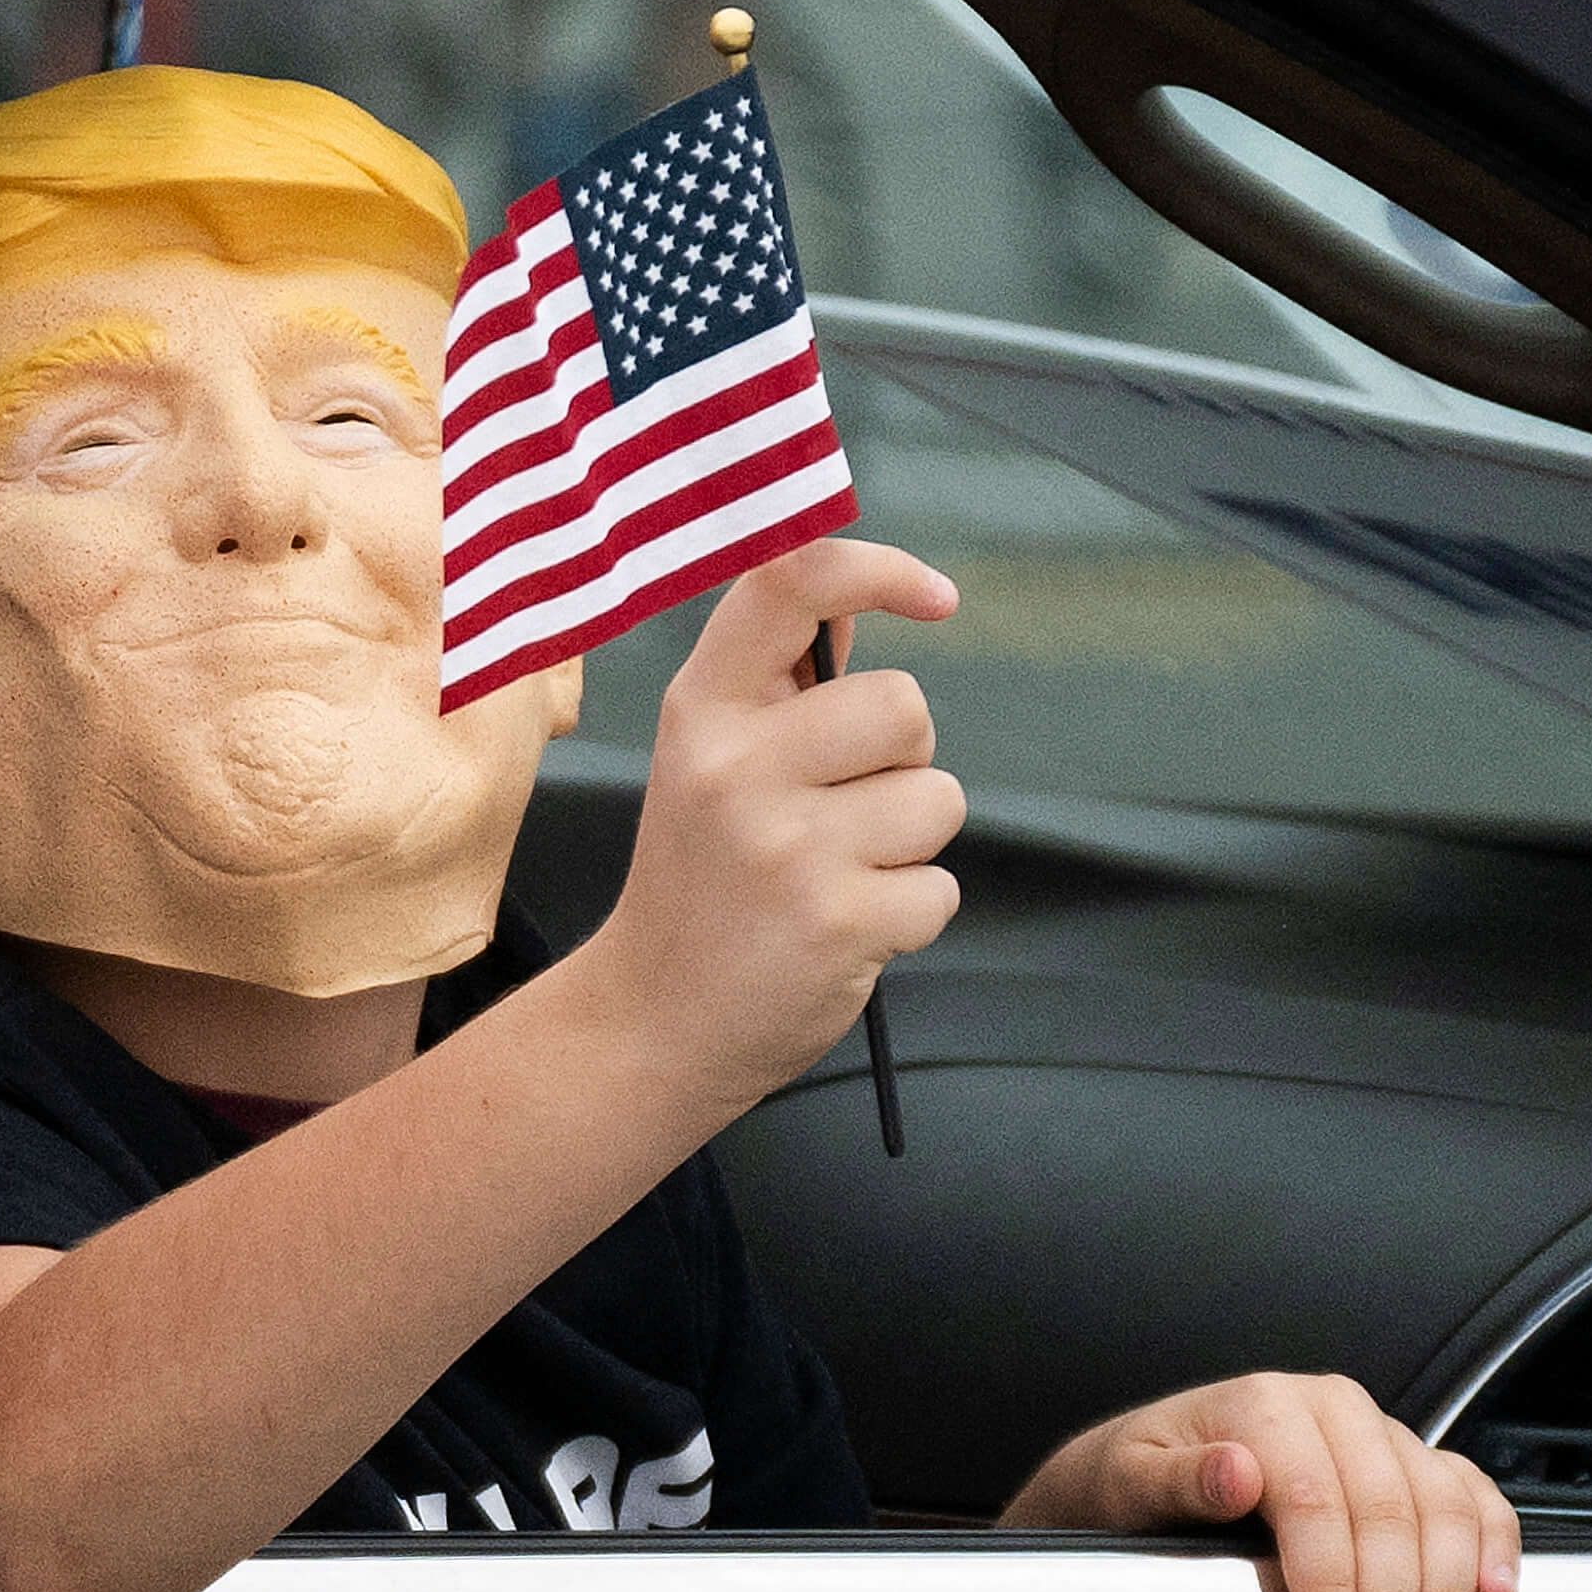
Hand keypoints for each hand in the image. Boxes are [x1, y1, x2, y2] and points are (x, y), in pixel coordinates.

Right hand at [566, 539, 960, 1107]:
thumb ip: (778, 683)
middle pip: (904, 704)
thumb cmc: (700, 880)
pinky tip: (845, 931)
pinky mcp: (837, 921)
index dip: (879, 568)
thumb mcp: (708, 762)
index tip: (935, 598)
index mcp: (703, 710)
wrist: (652, 1023)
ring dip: (908, 843)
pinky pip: (939, 887)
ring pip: (936, 798)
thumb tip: (860, 596)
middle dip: (902, 758)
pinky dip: (908, 914)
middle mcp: (736, 766)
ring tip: (836, 875)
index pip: (791, 582)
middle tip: (838, 811)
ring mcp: (786, 846)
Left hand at [1013, 1372, 1522, 1591]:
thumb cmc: (1130, 1483)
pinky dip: (1491, 1543)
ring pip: (1441, 1507)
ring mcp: (1379, 1435)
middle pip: (1390, 1510)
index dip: (1330, 1580)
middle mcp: (1334, 1410)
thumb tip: (1234, 1473)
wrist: (1140, 1475)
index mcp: (1268, 1405)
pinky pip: (1470, 1494)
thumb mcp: (1126, 1482)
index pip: (1316, 1499)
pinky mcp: (1409, 1463)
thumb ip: (1178, 1482)